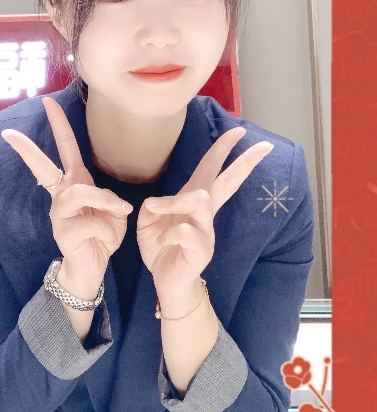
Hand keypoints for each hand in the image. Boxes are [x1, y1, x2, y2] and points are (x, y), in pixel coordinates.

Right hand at [1, 98, 132, 293]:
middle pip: (44, 167)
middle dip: (28, 149)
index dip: (59, 125)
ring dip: (104, 201)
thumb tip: (104, 197)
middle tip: (8, 133)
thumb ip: (108, 198)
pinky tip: (107, 237)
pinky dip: (106, 227)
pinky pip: (90, 221)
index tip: (47, 102)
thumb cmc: (102, 234)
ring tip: (120, 212)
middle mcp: (62, 195)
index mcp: (75, 183)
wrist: (93, 266)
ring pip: (79, 192)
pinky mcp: (63, 232)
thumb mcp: (114, 211)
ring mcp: (59, 213)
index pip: (66, 148)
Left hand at [136, 128, 273, 295]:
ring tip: (156, 209)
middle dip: (243, 162)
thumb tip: (156, 202)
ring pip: (201, 199)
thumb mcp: (149, 222)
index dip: (222, 150)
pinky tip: (163, 242)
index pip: (210, 170)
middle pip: (226, 182)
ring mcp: (206, 231)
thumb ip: (153, 206)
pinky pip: (185, 231)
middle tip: (262, 146)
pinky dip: (168, 233)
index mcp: (193, 201)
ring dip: (176, 201)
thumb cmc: (162, 248)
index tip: (238, 130)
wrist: (166, 281)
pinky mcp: (202, 250)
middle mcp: (205, 213)